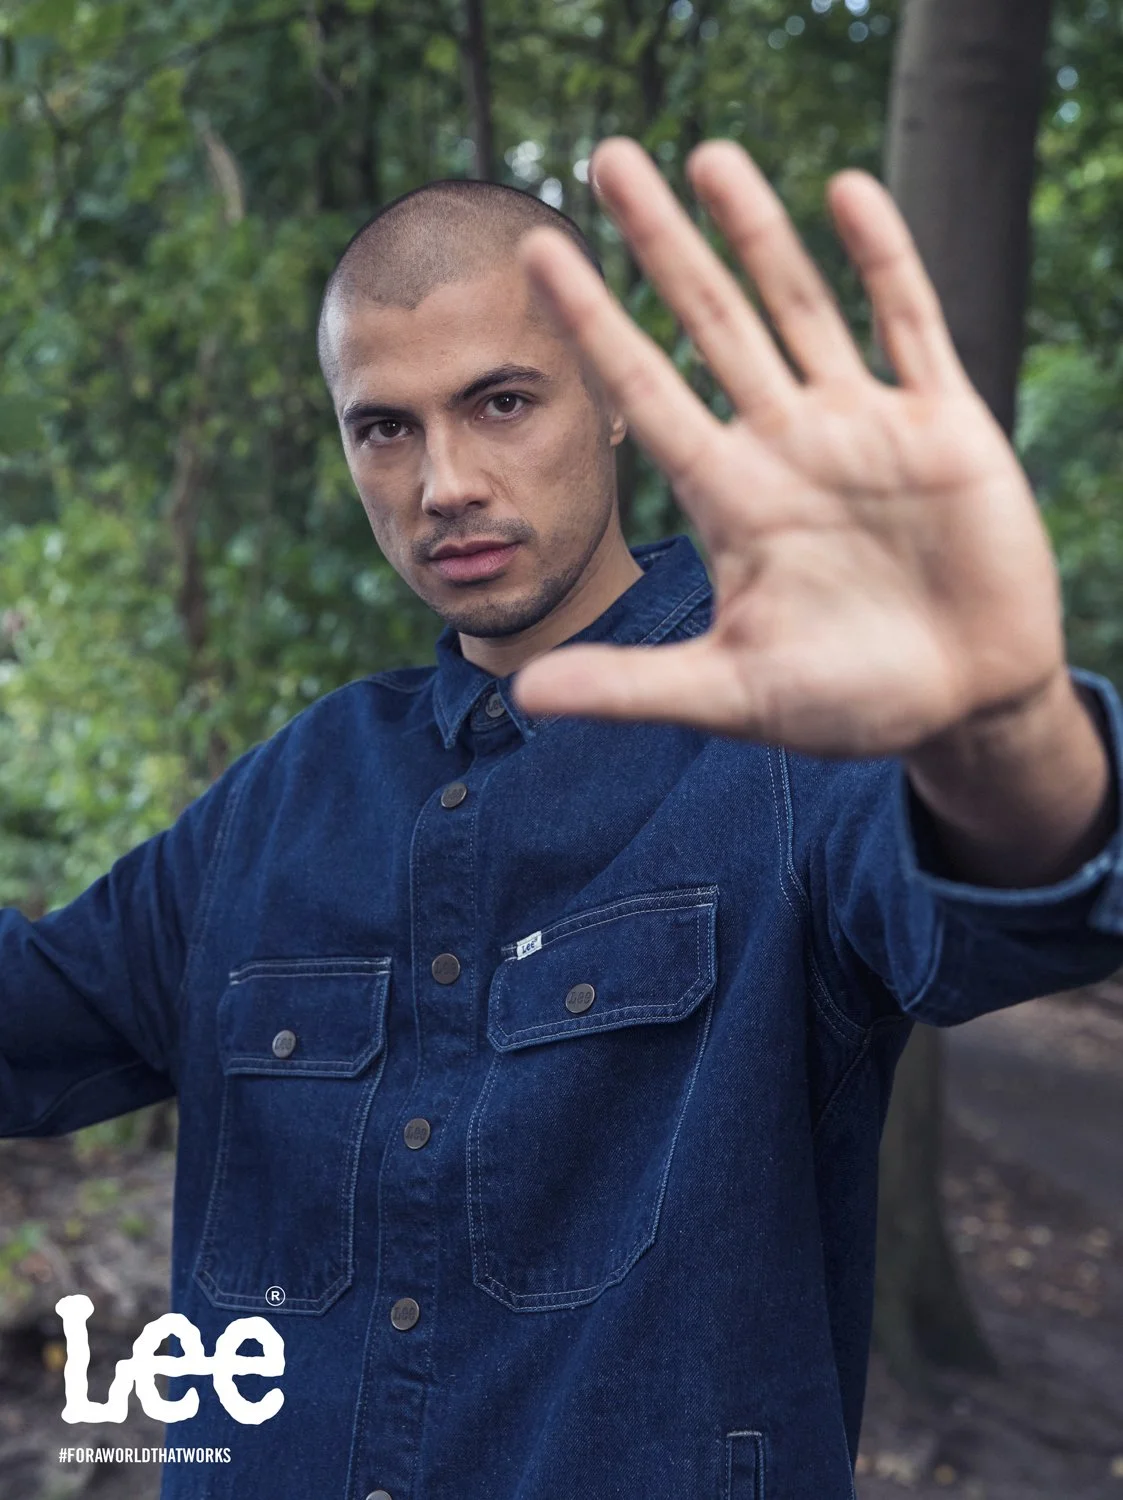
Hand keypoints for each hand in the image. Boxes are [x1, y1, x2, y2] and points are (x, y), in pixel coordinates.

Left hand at [509, 137, 1066, 757]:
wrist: (961, 705)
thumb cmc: (847, 704)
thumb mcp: (733, 694)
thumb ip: (633, 686)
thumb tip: (522, 693)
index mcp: (730, 500)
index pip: (644, 391)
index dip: (594, 323)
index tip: (539, 255)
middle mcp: (785, 446)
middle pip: (710, 322)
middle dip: (660, 242)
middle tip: (605, 158)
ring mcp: (863, 429)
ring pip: (799, 306)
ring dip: (757, 232)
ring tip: (707, 153)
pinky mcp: (945, 425)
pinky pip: (910, 324)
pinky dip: (883, 260)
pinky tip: (844, 193)